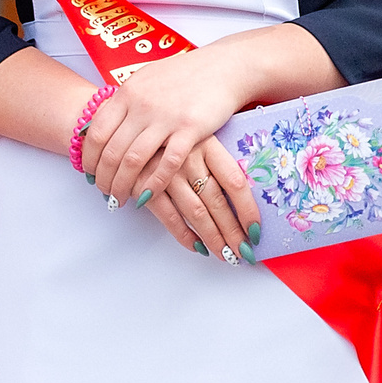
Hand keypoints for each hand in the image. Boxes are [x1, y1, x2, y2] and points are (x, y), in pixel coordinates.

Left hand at [80, 46, 250, 206]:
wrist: (222, 67)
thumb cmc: (183, 75)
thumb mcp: (145, 80)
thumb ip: (126, 100)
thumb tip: (105, 119)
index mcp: (126, 94)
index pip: (95, 131)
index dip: (88, 156)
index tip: (88, 172)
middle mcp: (141, 106)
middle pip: (111, 150)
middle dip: (103, 176)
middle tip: (102, 191)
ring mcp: (165, 118)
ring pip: (134, 160)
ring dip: (123, 184)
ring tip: (120, 199)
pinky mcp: (191, 130)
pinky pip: (168, 163)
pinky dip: (154, 183)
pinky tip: (146, 195)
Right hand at [142, 133, 260, 262]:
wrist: (124, 128)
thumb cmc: (167, 135)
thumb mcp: (196, 136)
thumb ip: (218, 158)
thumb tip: (244, 193)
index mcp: (206, 145)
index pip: (235, 182)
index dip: (248, 209)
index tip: (256, 230)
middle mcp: (187, 159)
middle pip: (217, 201)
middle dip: (233, 232)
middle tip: (244, 251)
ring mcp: (164, 173)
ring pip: (196, 212)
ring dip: (212, 237)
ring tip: (225, 254)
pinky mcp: (144, 184)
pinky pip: (169, 216)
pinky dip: (184, 234)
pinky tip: (197, 245)